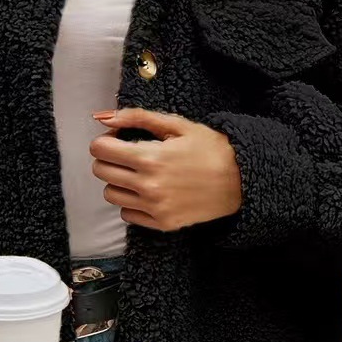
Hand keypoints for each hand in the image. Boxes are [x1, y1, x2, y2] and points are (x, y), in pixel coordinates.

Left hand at [89, 108, 241, 231]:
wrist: (241, 180)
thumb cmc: (210, 148)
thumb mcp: (176, 124)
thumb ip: (136, 117)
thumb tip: (102, 118)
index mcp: (149, 157)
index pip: (99, 150)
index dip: (105, 141)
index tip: (118, 140)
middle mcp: (147, 185)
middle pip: (101, 172)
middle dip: (108, 159)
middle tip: (127, 155)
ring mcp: (154, 207)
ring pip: (110, 195)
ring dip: (118, 182)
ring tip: (138, 174)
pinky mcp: (162, 223)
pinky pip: (127, 215)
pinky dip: (131, 203)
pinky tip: (148, 192)